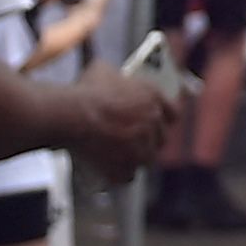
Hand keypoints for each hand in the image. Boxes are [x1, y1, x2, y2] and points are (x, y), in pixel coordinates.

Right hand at [50, 71, 172, 187]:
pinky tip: (111, 172)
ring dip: (136, 159)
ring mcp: (142, 148)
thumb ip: (114, 75)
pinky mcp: (127, 167)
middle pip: (160, 139)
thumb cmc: (86, 91)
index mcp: (153, 98)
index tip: (157, 123)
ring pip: (146, 159)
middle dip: (149, 141)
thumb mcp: (102, 70)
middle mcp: (153, 123)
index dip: (164, 120)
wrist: (72, 115)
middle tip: (133, 141)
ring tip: (121, 158)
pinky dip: (119, 175)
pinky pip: (128, 176)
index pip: (172, 113)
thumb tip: (110, 75)